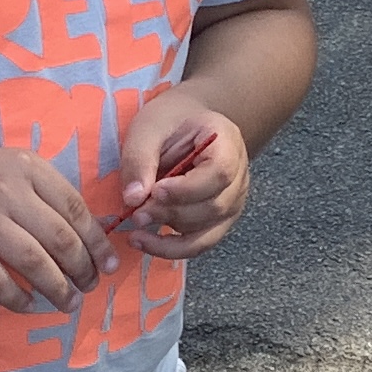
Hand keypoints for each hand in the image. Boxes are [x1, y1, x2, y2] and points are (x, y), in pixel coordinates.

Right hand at [0, 135, 105, 311]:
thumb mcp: (10, 168)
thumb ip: (45, 193)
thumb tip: (88, 235)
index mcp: (27, 168)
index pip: (75, 209)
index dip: (98, 242)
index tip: (109, 264)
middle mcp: (6, 191)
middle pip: (59, 239)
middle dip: (82, 269)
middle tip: (89, 287)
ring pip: (33, 262)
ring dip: (57, 289)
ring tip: (68, 303)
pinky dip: (16, 299)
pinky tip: (28, 305)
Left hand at [112, 89, 250, 259]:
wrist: (186, 125)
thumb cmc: (170, 121)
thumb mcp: (149, 128)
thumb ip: (141, 159)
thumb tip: (133, 199)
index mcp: (227, 143)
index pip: (220, 172)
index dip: (188, 188)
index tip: (156, 190)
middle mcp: (238, 177)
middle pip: (213, 206)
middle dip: (171, 213)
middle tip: (136, 213)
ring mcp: (232, 202)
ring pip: (206, 231)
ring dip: (169, 234)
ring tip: (136, 225)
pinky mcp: (218, 221)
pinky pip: (200, 244)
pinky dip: (172, 249)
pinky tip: (146, 242)